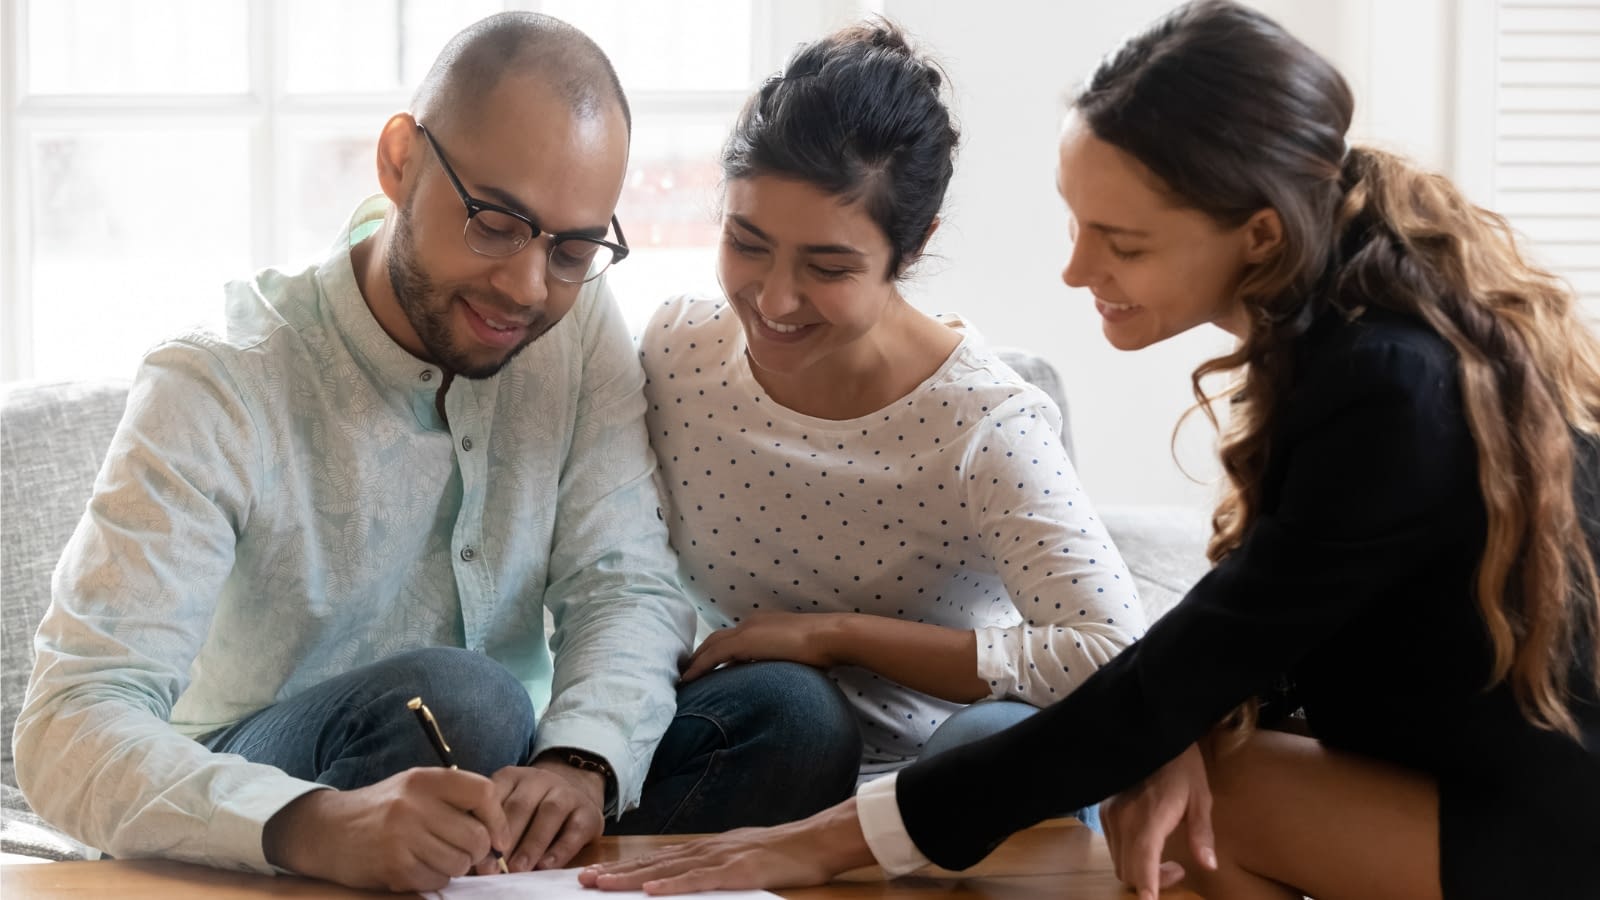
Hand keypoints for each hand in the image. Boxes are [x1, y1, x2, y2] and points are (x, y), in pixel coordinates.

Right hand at [263, 767, 509, 891]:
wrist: (327, 831)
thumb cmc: (383, 810)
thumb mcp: (415, 788)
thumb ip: (454, 800)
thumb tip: (499, 833)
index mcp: (425, 779)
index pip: (483, 792)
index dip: (498, 818)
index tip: (499, 837)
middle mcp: (414, 804)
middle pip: (476, 835)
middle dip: (478, 851)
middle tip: (465, 852)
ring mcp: (403, 836)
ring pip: (460, 862)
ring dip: (456, 866)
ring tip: (436, 857)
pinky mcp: (394, 867)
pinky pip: (437, 880)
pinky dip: (435, 878)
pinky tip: (418, 867)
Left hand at [479, 758, 604, 872]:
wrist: (576, 790)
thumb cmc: (531, 809)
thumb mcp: (508, 806)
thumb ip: (492, 826)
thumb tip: (473, 859)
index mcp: (513, 776)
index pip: (495, 795)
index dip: (484, 825)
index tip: (475, 852)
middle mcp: (540, 779)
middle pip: (521, 805)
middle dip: (506, 839)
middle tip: (493, 867)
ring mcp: (567, 792)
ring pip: (549, 812)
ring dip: (531, 844)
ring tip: (517, 869)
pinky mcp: (589, 811)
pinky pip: (575, 829)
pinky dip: (560, 849)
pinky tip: (545, 865)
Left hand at [579, 799, 874, 893]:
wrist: (817, 840)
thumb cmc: (785, 854)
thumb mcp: (743, 858)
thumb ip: (715, 868)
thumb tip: (686, 879)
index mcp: (707, 849)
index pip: (657, 859)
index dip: (624, 867)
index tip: (595, 875)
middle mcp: (707, 849)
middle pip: (653, 862)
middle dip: (616, 872)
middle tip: (581, 880)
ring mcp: (721, 858)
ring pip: (667, 870)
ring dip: (631, 878)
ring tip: (602, 885)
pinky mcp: (738, 871)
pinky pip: (699, 880)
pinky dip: (672, 885)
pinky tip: (649, 890)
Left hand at [680, 612, 842, 682]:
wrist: (830, 636)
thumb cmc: (824, 648)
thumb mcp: (799, 656)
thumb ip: (785, 662)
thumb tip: (782, 678)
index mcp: (765, 625)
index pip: (734, 638)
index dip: (718, 652)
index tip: (709, 667)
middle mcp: (752, 624)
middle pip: (716, 639)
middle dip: (700, 655)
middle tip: (687, 672)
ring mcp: (747, 631)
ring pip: (710, 646)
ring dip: (695, 661)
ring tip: (683, 679)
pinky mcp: (744, 642)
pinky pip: (712, 656)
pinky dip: (698, 668)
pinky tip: (687, 681)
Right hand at [1101, 742, 1218, 899]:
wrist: (1153, 735)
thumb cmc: (1183, 765)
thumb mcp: (1201, 797)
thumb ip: (1201, 833)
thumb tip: (1207, 865)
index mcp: (1149, 818)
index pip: (1141, 863)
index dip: (1147, 887)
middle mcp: (1123, 819)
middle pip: (1128, 871)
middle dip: (1151, 882)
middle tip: (1177, 871)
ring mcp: (1110, 815)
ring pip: (1118, 862)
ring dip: (1140, 870)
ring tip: (1165, 860)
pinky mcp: (1104, 811)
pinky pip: (1113, 847)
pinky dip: (1130, 855)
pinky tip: (1148, 844)